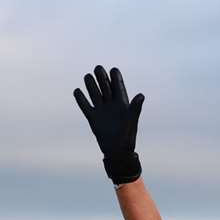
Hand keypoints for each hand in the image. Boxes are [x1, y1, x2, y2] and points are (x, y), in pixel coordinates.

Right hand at [73, 65, 144, 184]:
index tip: (113, 70)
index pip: (118, 86)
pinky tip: (77, 91)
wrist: (118, 151)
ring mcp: (101, 110)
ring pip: (94, 93)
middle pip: (105, 86)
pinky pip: (85, 106)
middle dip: (101, 77)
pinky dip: (80, 99)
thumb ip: (135, 107)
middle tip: (98, 68)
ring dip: (91, 85)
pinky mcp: (93, 117)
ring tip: (87, 77)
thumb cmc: (128, 136)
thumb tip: (141, 95)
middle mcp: (111, 104)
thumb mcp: (132, 120)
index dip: (116, 77)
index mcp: (122, 103)